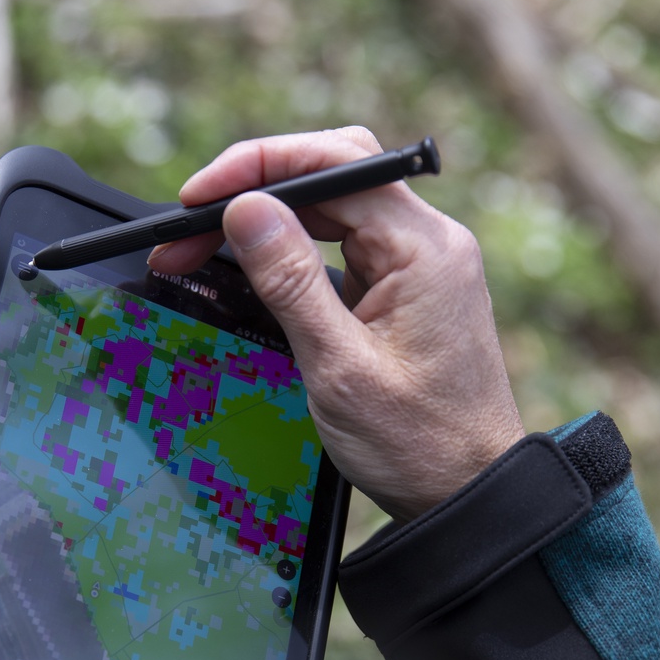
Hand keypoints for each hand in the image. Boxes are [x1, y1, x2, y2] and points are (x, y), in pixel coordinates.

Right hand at [148, 127, 523, 520]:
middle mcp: (430, 243)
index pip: (337, 164)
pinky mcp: (405, 290)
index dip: (259, 166)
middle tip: (190, 224)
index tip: (198, 196)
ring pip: (332, 209)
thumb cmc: (418, 446)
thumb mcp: (338, 367)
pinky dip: (290, 250)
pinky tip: (248, 270)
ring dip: (267, 220)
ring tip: (201, 249)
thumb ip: (289, 282)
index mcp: (426, 249)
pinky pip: (342, 246)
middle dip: (256, 187)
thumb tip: (244, 209)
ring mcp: (420, 265)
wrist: (469, 495)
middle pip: (333, 175)